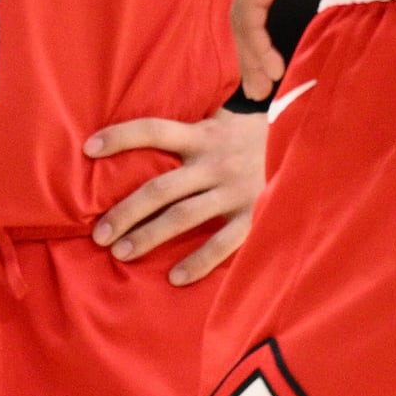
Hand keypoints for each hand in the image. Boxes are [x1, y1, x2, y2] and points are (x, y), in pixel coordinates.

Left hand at [84, 109, 264, 284]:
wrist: (308, 146)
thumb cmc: (253, 136)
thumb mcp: (222, 120)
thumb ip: (190, 122)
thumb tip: (144, 117)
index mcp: (202, 135)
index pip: (153, 130)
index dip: (120, 137)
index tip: (88, 149)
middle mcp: (213, 162)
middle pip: (160, 187)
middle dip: (126, 211)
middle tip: (97, 233)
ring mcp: (233, 191)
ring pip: (183, 217)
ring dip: (149, 237)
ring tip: (120, 253)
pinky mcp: (255, 215)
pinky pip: (222, 243)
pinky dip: (198, 262)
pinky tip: (174, 278)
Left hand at [232, 0, 395, 98]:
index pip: (263, 2)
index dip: (264, 31)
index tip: (274, 60)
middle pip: (247, 21)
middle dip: (250, 55)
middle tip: (258, 88)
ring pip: (242, 25)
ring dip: (250, 57)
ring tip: (259, 88)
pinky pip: (246, 18)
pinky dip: (253, 45)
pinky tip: (265, 68)